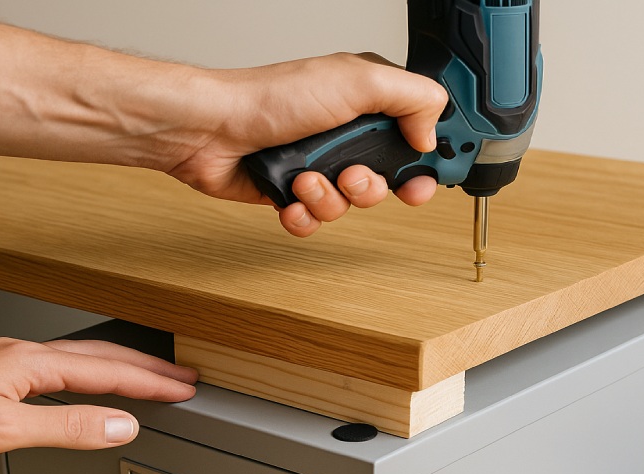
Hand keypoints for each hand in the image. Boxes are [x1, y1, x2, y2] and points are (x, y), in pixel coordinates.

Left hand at [0, 339, 197, 468]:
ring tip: (143, 381)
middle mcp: (16, 355)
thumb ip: (66, 427)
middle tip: (181, 378)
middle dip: (144, 368)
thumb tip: (120, 424)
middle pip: (97, 357)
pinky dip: (79, 379)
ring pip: (72, 362)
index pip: (107, 370)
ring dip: (113, 370)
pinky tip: (75, 391)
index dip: (151, 381)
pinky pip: (48, 372)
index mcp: (27, 362)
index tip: (185, 387)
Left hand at [161, 53, 448, 235]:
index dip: (428, 157)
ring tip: (307, 179)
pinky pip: (317, 222)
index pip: (418, 131)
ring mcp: (320, 164)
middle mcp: (346, 133)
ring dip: (330, 198)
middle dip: (374, 187)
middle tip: (356, 178)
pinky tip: (289, 198)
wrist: (212, 130)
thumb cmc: (271, 97)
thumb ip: (412, 98)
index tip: (430, 173)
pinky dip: (304, 214)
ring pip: (351, 205)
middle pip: (389, 179)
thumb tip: (431, 134)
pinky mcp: (293, 192)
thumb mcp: (357, 81)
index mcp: (368, 101)